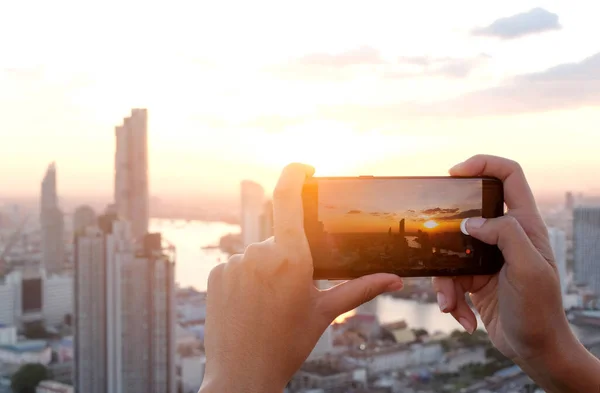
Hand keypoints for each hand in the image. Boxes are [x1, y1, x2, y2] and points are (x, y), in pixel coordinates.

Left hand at [200, 163, 403, 392]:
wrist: (242, 374)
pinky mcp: (216, 275)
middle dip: (288, 257)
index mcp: (291, 258)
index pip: (288, 198)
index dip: (294, 173)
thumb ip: (361, 290)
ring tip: (267, 306)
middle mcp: (259, 254)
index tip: (304, 167)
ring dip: (266, 271)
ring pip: (257, 255)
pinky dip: (246, 279)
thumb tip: (396, 279)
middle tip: (290, 292)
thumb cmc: (288, 344)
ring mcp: (234, 263)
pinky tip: (248, 306)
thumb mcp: (325, 313)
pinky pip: (236, 267)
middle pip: (279, 239)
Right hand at [433, 155, 599, 391]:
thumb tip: (470, 223)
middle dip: (446, 230)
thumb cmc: (540, 310)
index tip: (455, 174)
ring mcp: (487, 257)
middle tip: (431, 234)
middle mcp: (505, 236)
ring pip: (450, 251)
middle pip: (468, 213)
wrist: (535, 350)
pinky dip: (449, 298)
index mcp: (524, 225)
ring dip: (444, 281)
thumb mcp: (529, 270)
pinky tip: (461, 317)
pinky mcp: (474, 278)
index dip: (483, 164)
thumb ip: (505, 236)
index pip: (508, 176)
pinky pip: (449, 278)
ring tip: (450, 303)